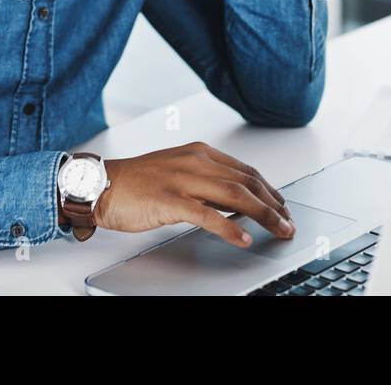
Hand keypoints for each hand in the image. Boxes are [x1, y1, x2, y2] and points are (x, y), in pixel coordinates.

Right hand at [93, 141, 294, 247]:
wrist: (101, 184)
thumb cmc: (137, 181)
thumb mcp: (178, 170)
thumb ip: (206, 181)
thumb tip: (235, 200)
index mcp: (199, 152)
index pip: (246, 170)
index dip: (270, 190)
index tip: (282, 206)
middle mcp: (195, 161)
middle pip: (247, 182)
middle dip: (274, 204)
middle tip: (289, 222)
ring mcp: (183, 180)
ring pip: (235, 196)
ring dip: (264, 215)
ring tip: (279, 229)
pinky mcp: (171, 200)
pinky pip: (208, 215)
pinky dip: (231, 228)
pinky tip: (244, 238)